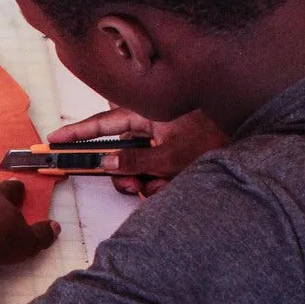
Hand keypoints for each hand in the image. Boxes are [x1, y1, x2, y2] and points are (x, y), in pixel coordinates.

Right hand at [49, 107, 227, 196]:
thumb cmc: (213, 138)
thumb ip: (132, 161)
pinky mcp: (175, 150)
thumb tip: (104, 164)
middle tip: (134, 187)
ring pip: (140, 165)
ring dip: (149, 181)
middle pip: (120, 154)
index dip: (75, 134)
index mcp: (144, 116)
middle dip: (125, 175)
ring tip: (167, 185)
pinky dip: (164, 180)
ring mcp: (163, 138)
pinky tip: (178, 183)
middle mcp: (150, 126)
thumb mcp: (168, 155)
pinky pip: (157, 169)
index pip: (100, 125)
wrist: (250, 139)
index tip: (53, 140)